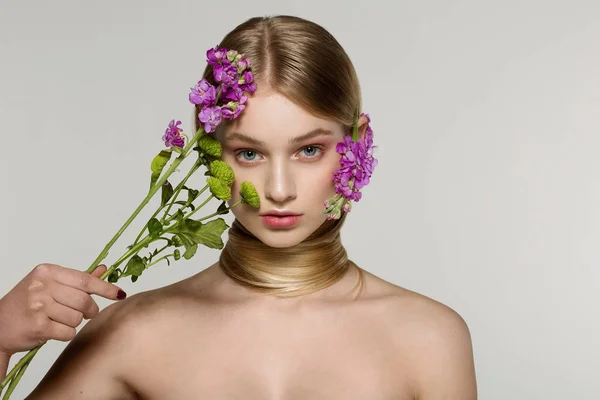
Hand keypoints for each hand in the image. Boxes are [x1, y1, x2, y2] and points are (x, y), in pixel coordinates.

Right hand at [0, 263, 126, 356]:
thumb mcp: (49, 286)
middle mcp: (41, 286)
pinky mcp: (37, 325)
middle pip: (84, 300)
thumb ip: (77, 280)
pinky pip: (68, 332)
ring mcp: (38, 305)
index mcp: (46, 272)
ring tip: (58, 320)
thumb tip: (103, 269)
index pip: (85, 280)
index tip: (120, 294)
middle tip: (82, 313)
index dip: (106, 288)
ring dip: (73, 323)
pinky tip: (52, 330)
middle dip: (89, 310)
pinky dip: (65, 334)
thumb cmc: (26, 305)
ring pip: (77, 318)